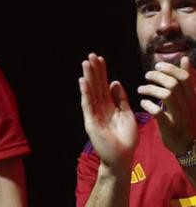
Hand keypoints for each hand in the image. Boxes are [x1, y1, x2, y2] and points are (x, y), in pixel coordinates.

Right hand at [79, 53, 137, 170]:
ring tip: (86, 63)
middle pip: (97, 86)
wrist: (122, 157)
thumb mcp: (128, 115)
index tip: (101, 59)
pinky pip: (88, 105)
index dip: (103, 73)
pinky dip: (85, 93)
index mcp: (110, 106)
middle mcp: (100, 107)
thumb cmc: (126, 138)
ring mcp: (94, 114)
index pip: (104, 85)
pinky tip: (83, 82)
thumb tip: (115, 82)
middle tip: (91, 55)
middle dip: (94, 71)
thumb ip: (121, 99)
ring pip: (91, 92)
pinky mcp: (91, 122)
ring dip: (88, 78)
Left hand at [140, 55, 195, 156]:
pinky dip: (148, 105)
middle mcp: (188, 105)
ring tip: (141, 89)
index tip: (157, 65)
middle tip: (146, 76)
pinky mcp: (170, 127)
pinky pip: (159, 113)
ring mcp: (180, 116)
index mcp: (193, 97)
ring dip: (150, 89)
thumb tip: (186, 59)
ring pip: (166, 95)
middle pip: (174, 84)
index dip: (170, 68)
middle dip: (157, 76)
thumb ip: (188, 80)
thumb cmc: (187, 119)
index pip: (185, 77)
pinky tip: (143, 103)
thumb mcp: (191, 99)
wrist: (191, 146)